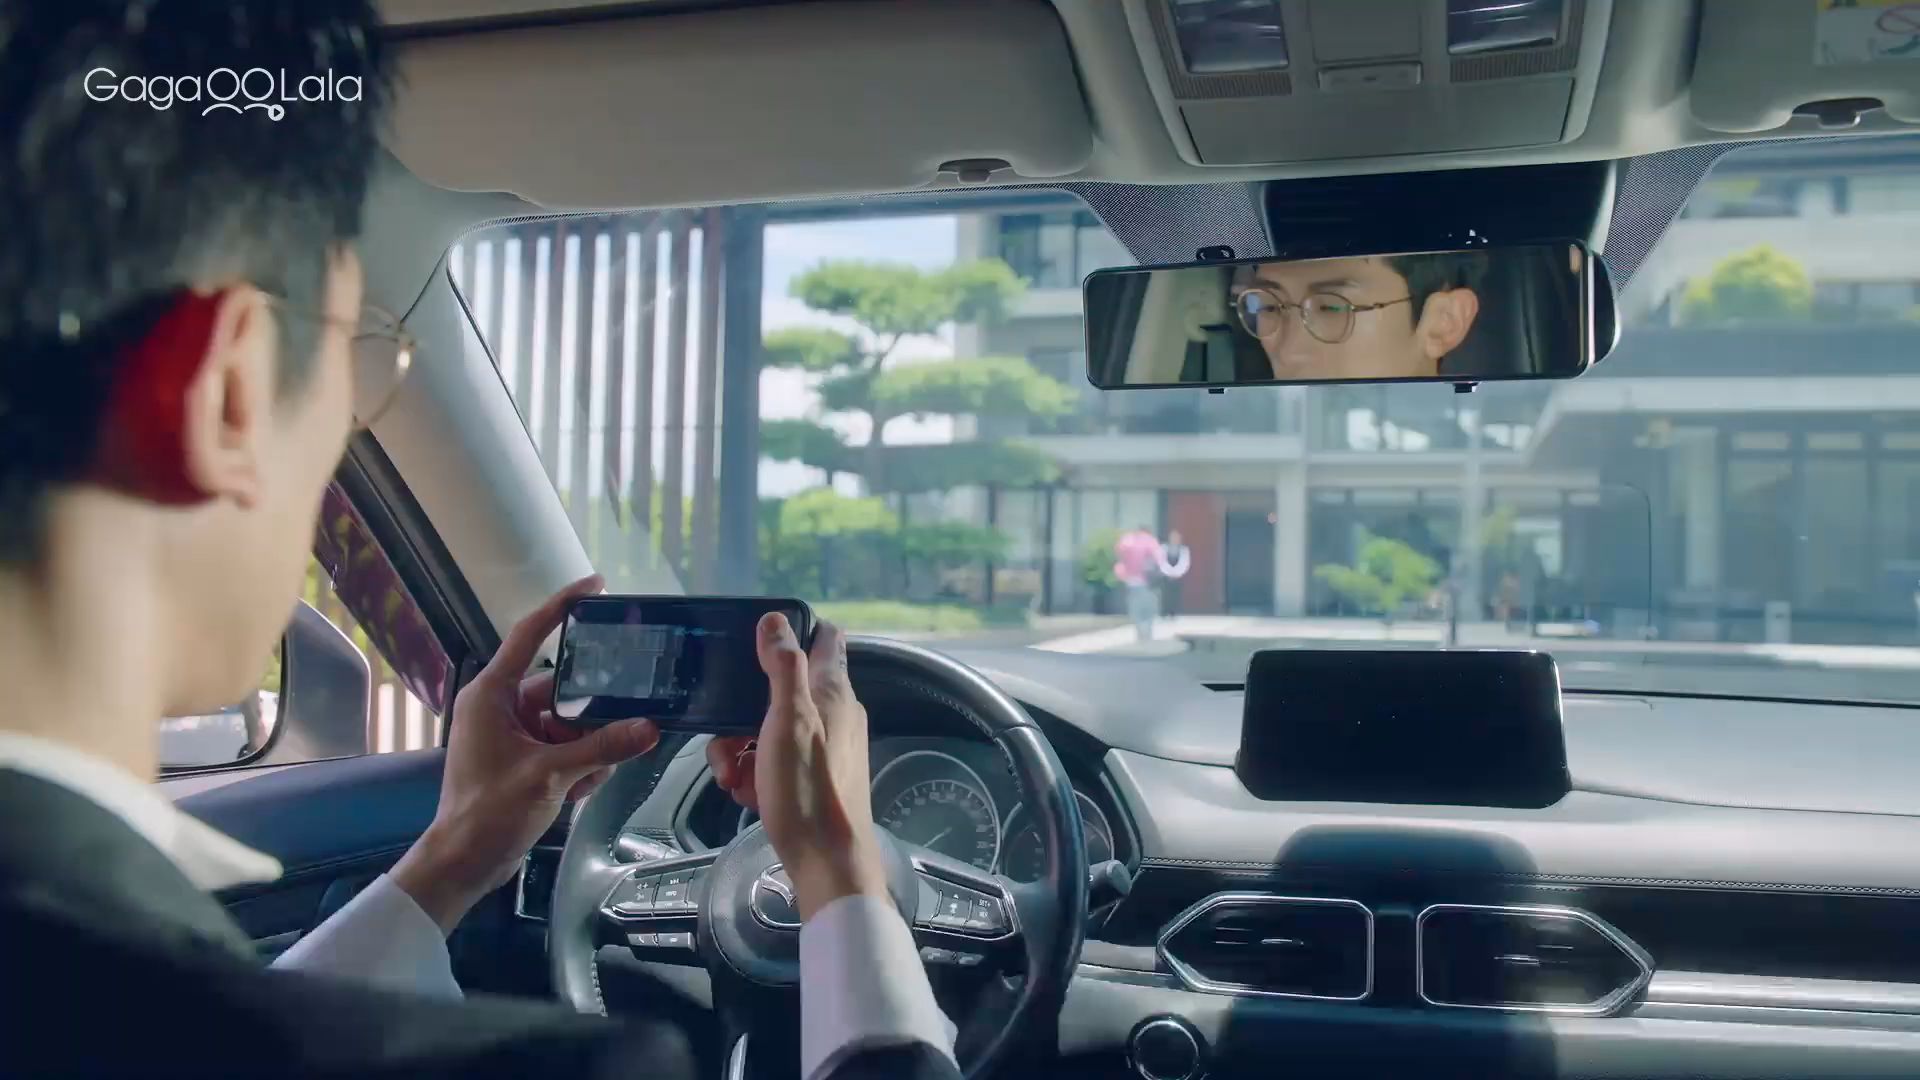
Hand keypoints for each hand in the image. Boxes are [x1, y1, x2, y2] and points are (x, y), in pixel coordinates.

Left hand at [391, 574, 660, 931]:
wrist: (462, 864)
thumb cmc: (489, 812)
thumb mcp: (551, 776)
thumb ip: (602, 748)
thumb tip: (649, 728)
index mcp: (491, 694)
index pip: (529, 635)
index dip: (562, 606)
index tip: (596, 586)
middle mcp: (499, 707)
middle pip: (562, 690)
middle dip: (591, 717)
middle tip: (622, 727)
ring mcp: (509, 734)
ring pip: (567, 723)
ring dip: (586, 748)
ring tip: (588, 778)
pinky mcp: (520, 759)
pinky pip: (561, 747)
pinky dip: (577, 765)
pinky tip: (579, 792)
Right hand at [706, 615, 886, 920]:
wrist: (826, 860)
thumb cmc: (807, 790)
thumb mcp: (788, 720)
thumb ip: (783, 668)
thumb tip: (774, 619)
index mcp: (833, 692)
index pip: (824, 638)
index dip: (791, 634)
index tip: (756, 649)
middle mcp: (835, 713)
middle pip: (780, 691)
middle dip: (743, 713)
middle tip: (728, 746)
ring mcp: (826, 746)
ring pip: (772, 729)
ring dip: (744, 750)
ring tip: (734, 779)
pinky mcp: (814, 776)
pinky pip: (778, 761)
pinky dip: (759, 774)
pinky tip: (749, 794)